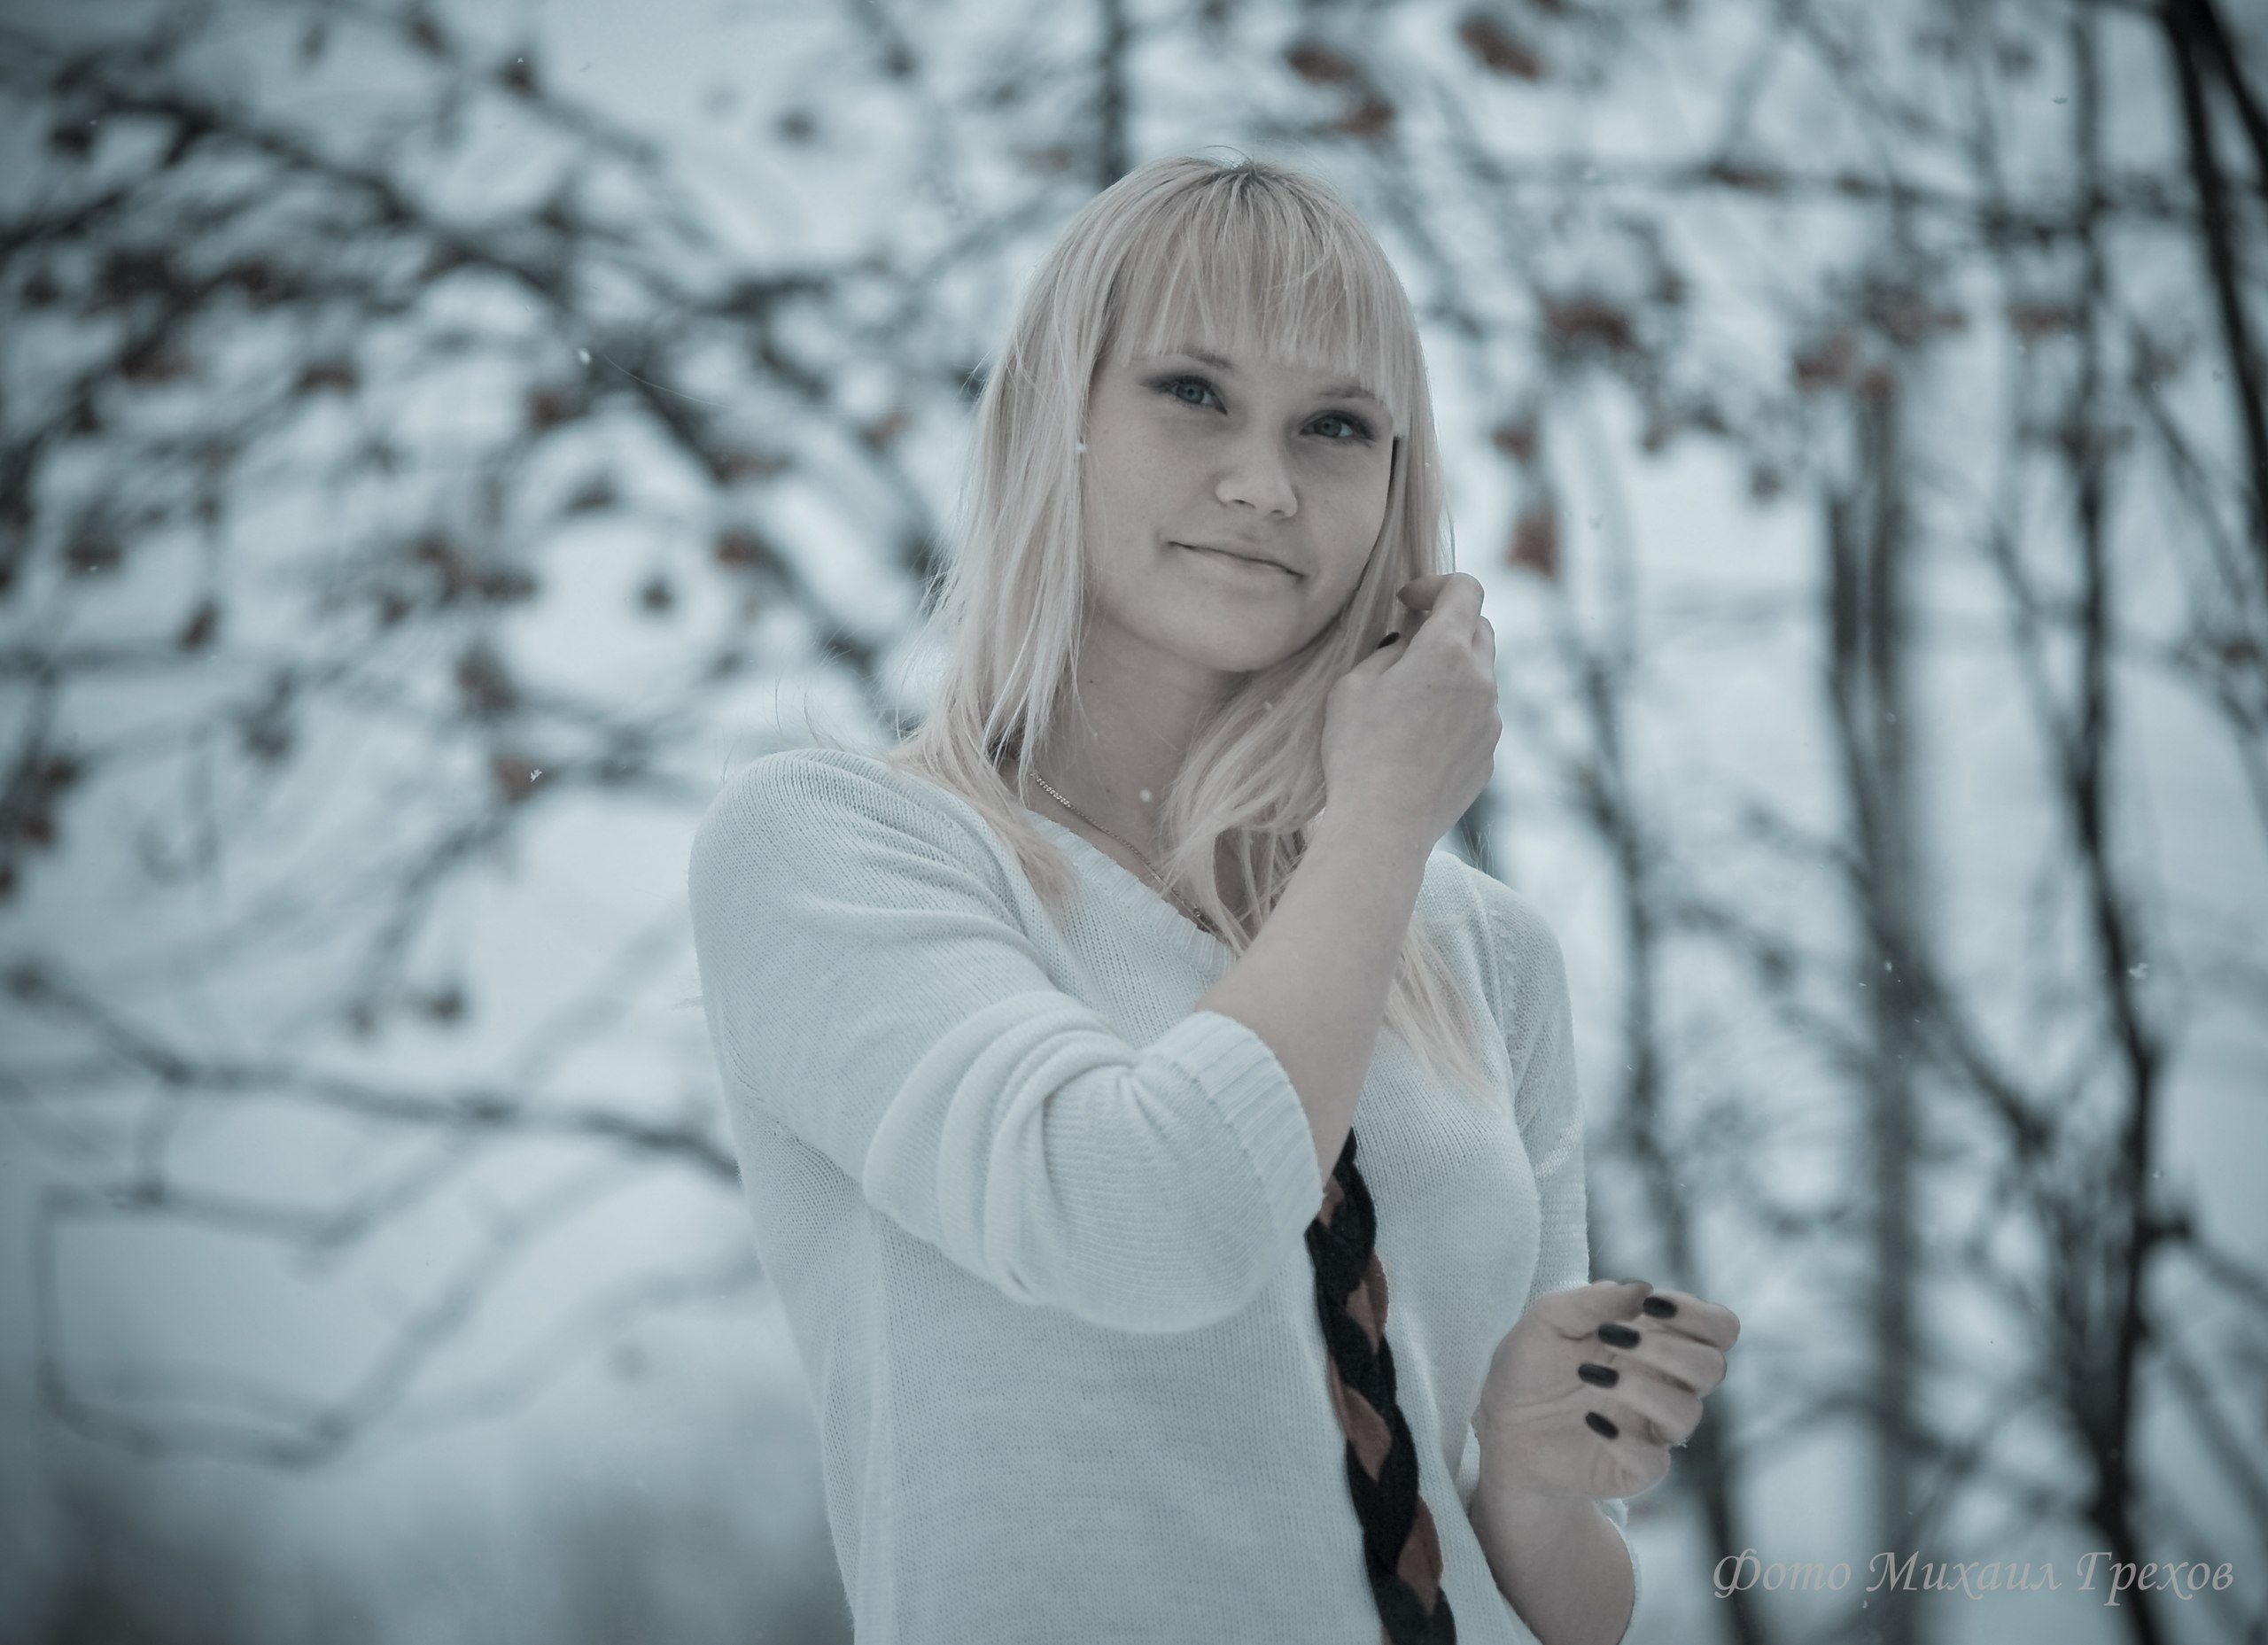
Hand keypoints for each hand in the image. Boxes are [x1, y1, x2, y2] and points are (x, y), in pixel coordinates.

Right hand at [1321, 572, 1500, 848]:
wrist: (1383, 824)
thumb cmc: (1358, 751)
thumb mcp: (1353, 686)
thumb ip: (1387, 652)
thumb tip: (1406, 645)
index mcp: (1447, 651)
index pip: (1465, 589)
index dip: (1435, 585)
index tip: (1408, 603)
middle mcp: (1481, 680)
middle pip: (1480, 629)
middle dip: (1448, 626)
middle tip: (1409, 646)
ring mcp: (1491, 721)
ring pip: (1480, 677)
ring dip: (1452, 674)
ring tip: (1409, 701)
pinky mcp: (1488, 756)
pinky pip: (1477, 718)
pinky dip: (1455, 713)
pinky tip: (1419, 739)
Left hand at [1474, 1279, 1738, 1501]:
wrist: (1500, 1427)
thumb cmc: (1531, 1366)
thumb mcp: (1548, 1320)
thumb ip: (1593, 1301)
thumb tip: (1642, 1289)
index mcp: (1656, 1342)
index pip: (1717, 1328)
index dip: (1699, 1315)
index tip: (1652, 1305)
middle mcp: (1665, 1385)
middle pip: (1713, 1368)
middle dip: (1668, 1349)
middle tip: (1614, 1339)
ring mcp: (1652, 1430)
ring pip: (1687, 1413)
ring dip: (1641, 1389)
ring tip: (1590, 1375)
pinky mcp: (1635, 1469)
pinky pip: (1654, 1461)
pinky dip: (1624, 1439)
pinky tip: (1591, 1421)